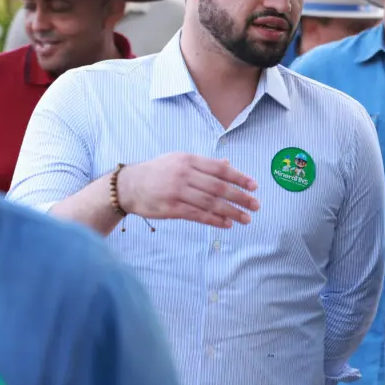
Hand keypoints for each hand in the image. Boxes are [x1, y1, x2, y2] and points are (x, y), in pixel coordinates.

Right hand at [118, 153, 258, 227]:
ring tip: (246, 219)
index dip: (240, 178)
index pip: (220, 169)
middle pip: (219, 187)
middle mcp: (184, 174)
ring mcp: (178, 192)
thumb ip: (204, 164)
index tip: (254, 186)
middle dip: (240, 197)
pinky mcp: (172, 209)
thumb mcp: (178, 160)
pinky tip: (227, 225)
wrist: (128, 185)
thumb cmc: (157, 171)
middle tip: (256, 205)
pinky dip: (215, 220)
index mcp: (188, 160)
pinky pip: (198, 215)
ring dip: (231, 212)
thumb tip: (228, 165)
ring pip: (211, 203)